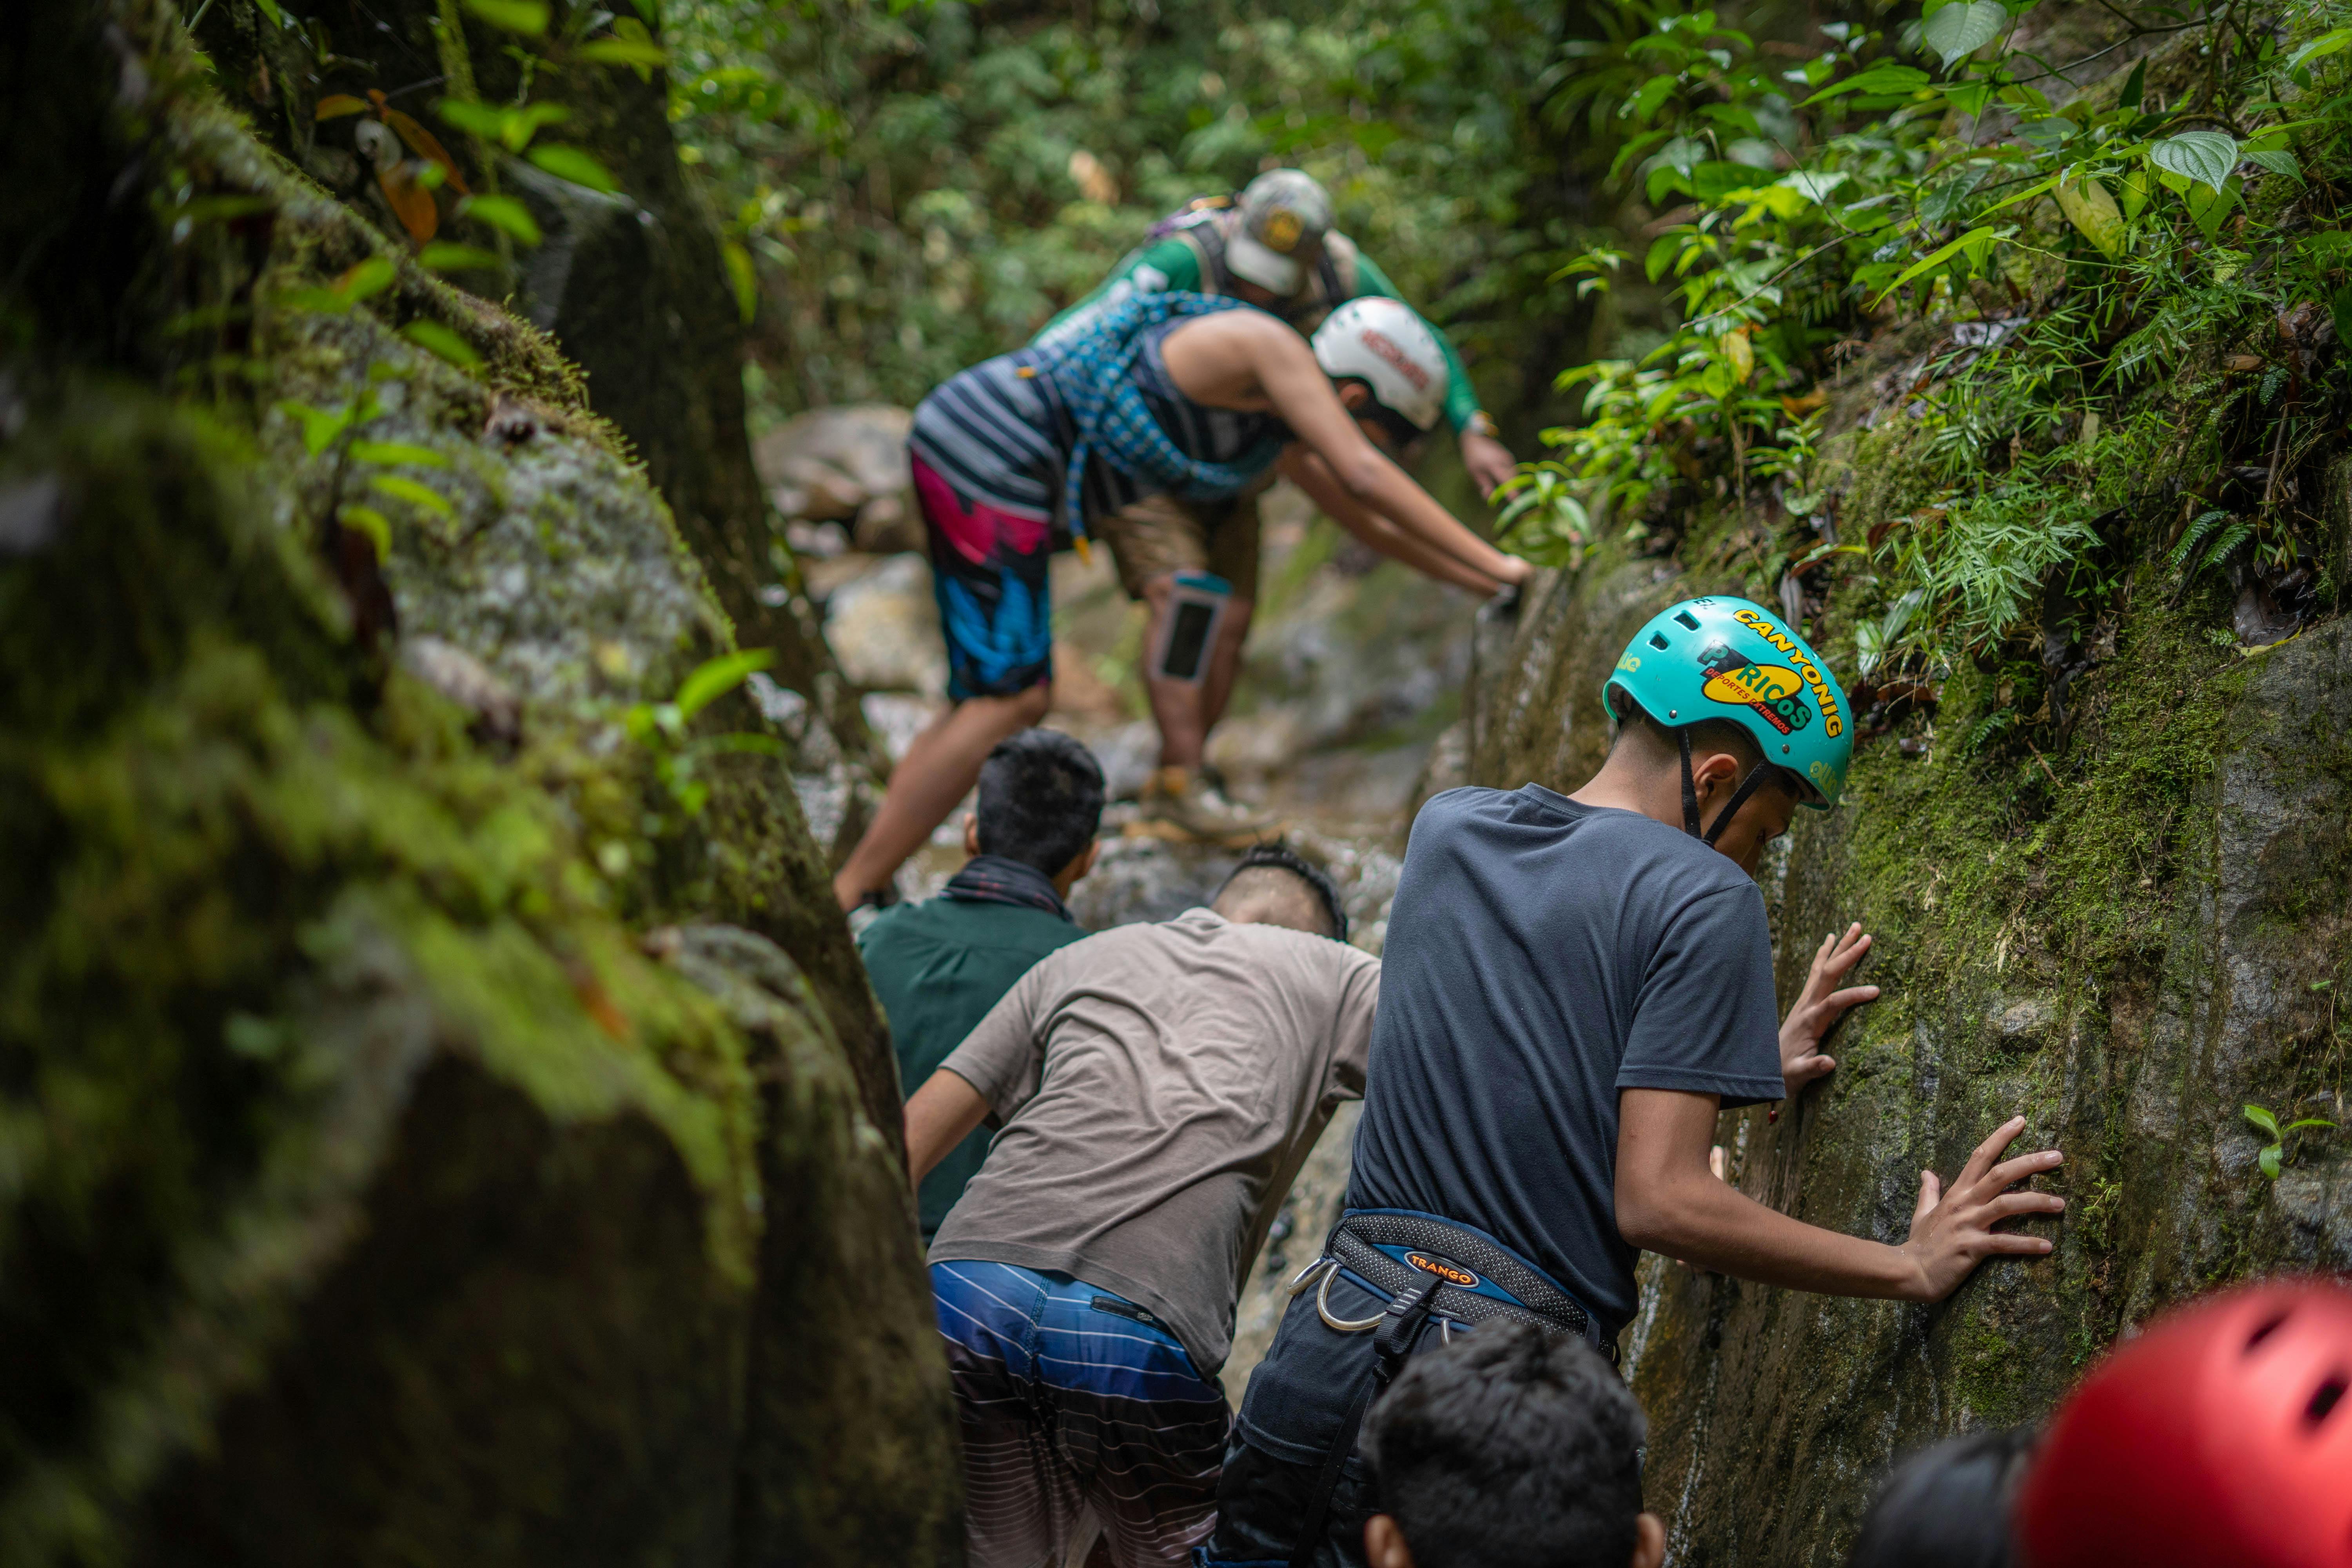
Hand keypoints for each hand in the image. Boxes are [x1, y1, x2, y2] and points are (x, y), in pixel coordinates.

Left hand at [1458, 429, 1517, 498]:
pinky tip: (1499, 476)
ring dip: (1509, 483)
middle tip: (1508, 499)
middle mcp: (1504, 460)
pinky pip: (1512, 471)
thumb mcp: (1474, 473)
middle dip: (1510, 490)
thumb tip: (1491, 497)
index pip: (1505, 480)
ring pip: (1513, 476)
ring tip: (1499, 483)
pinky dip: (1508, 477)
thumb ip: (1484, 485)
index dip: (1511, 491)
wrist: (1475, 438)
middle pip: (1512, 479)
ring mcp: (1508, 457)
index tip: (1515, 501)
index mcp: (1493, 464)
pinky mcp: (1510, 457)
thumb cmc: (1472, 457)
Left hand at [1778, 922, 1877, 1094]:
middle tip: (1866, 934)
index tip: (1877, 990)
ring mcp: (1805, 1001)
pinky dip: (1825, 955)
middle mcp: (1806, 1006)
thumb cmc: (1787, 1074)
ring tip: (1854, 927)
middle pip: (1828, 974)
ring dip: (1839, 947)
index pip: (1834, 1003)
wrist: (1768, 1070)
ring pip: (1823, 968)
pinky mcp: (1806, 1001)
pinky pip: (1817, 972)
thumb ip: (1813, 1068)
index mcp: (1809, 1022)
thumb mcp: (1800, 1074)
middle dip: (1847, 953)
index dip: (1854, 995)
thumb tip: (1830, 1062)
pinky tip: (1831, 942)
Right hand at [1896, 1117, 2064, 1300]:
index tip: (2020, 1121)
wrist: (1909, 1270)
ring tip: (2061, 1204)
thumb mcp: (1922, 1212)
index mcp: (1956, 1193)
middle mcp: (1964, 1203)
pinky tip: (2047, 1246)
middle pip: (1999, 1175)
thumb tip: (1926, 1172)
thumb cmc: (1919, 1243)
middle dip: (2030, 1163)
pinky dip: (2026, 1244)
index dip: (2000, 1137)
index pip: (1980, 1157)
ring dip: (2036, 1202)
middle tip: (2057, 1156)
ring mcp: (1968, 1224)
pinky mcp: (1972, 1247)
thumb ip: (1928, 1191)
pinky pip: (2003, 1243)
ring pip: (2006, 1205)